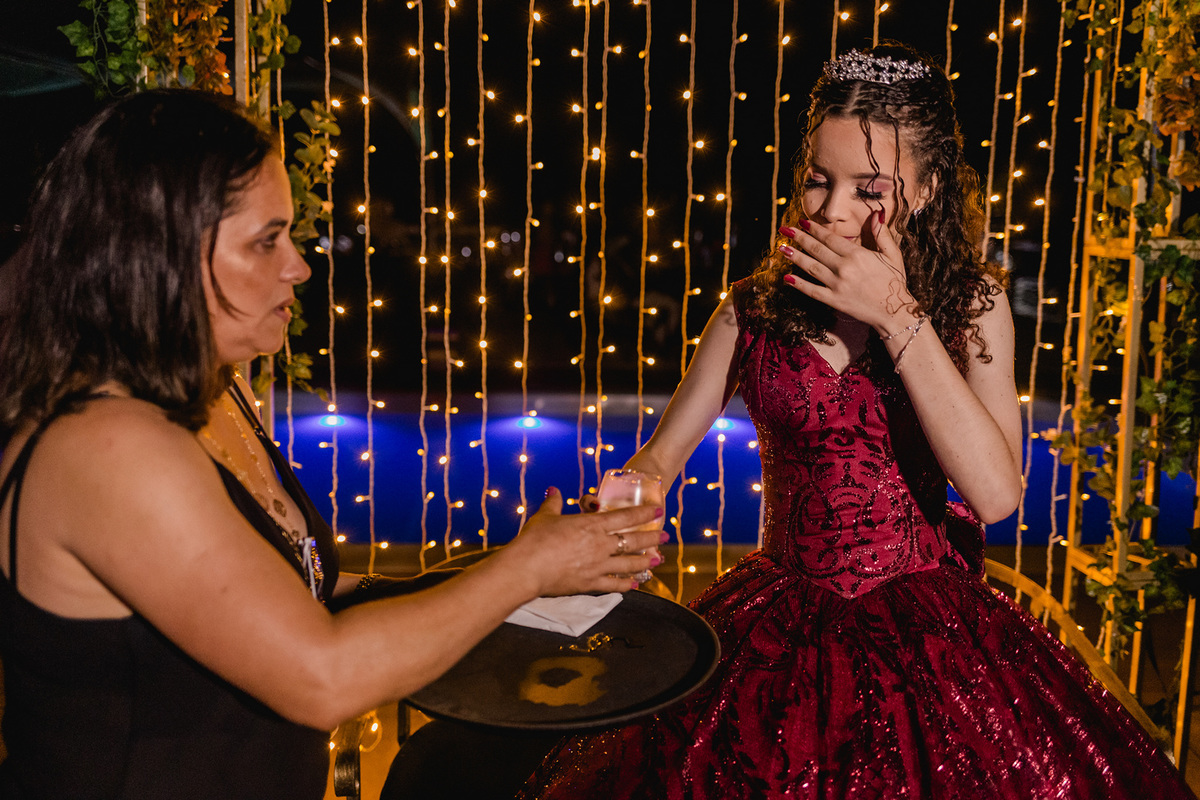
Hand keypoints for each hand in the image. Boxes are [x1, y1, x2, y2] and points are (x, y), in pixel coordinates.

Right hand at [504, 487, 665, 596]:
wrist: (526, 569)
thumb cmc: (534, 540)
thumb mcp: (545, 517)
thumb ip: (554, 503)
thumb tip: (554, 490)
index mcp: (591, 525)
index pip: (625, 517)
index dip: (644, 513)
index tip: (658, 510)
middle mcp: (600, 545)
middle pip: (634, 541)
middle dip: (652, 538)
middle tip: (664, 537)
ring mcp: (598, 566)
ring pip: (629, 563)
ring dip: (645, 562)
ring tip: (657, 560)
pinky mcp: (590, 584)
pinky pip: (614, 585)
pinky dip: (626, 584)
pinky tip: (635, 584)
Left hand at [777, 214, 918, 332]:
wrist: (894, 311)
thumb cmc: (894, 281)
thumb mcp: (892, 254)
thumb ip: (882, 234)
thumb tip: (877, 213)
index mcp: (857, 255)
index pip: (830, 238)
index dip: (815, 229)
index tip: (802, 222)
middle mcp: (844, 268)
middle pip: (816, 250)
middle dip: (799, 238)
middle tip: (784, 230)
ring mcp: (837, 285)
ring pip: (811, 267)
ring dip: (794, 257)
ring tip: (781, 248)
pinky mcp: (833, 300)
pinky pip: (812, 291)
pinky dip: (798, 284)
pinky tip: (786, 278)